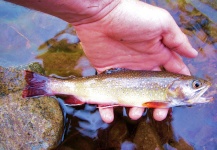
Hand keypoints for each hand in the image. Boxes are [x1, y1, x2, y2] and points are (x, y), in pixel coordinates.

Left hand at [73, 0, 197, 122]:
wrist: (100, 15)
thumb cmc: (132, 17)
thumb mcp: (161, 24)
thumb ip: (177, 40)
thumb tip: (194, 54)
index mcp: (156, 55)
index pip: (171, 75)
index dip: (176, 90)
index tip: (179, 102)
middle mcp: (142, 65)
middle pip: (153, 91)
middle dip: (157, 105)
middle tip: (158, 115)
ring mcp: (125, 71)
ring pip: (132, 96)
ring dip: (135, 109)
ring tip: (134, 114)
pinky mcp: (107, 73)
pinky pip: (108, 93)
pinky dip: (107, 107)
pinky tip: (109, 115)